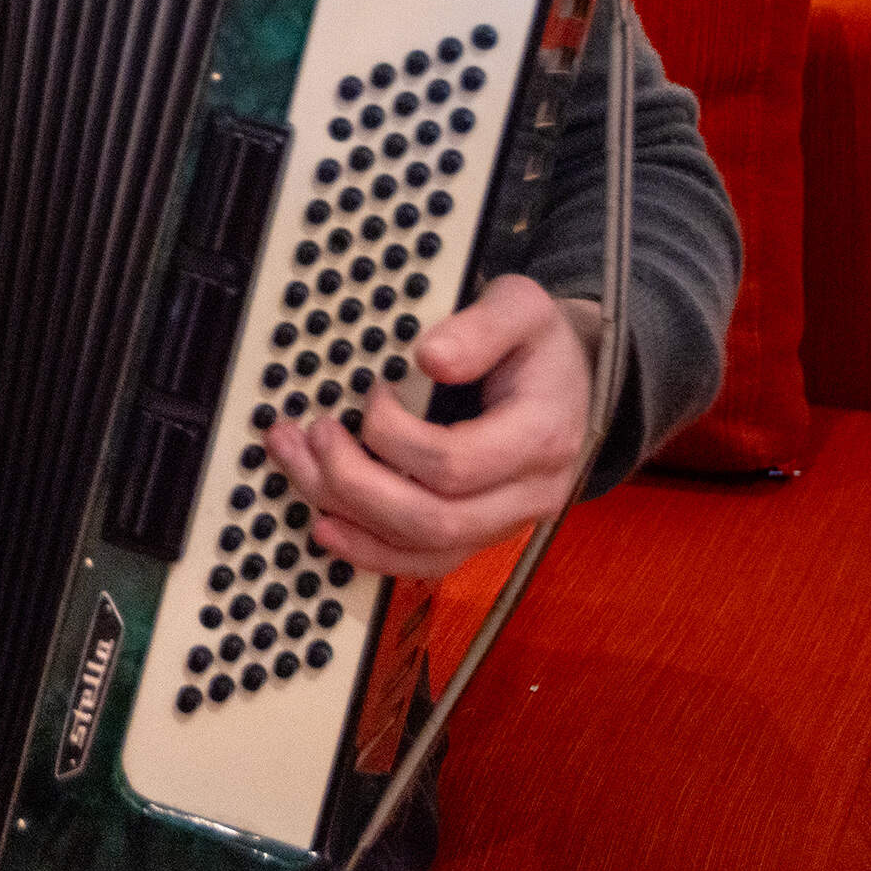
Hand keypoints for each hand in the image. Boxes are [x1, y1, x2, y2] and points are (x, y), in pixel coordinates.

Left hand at [262, 274, 600, 580]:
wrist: (571, 380)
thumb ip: (481, 327)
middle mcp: (529, 493)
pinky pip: (424, 563)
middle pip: (434, 520)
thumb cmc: (538, 344)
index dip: (393, 434)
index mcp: (541, 437)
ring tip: (299, 470)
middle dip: (355, 483)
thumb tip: (430, 356)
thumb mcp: (522, 308)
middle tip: (314, 434)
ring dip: (349, 517)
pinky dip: (369, 551)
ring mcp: (504, 521)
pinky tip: (326, 525)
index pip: (454, 464)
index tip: (372, 391)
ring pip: (423, 550)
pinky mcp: (479, 533)